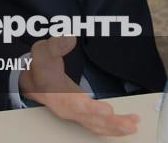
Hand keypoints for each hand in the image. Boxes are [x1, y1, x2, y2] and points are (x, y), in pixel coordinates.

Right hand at [19, 36, 138, 135]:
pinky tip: (126, 127)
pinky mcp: (82, 116)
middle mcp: (67, 109)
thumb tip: (69, 38)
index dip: (91, 109)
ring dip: (115, 128)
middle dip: (111, 123)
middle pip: (90, 119)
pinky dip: (112, 129)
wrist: (34, 81)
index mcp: (57, 95)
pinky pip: (97, 126)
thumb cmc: (40, 67)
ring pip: (95, 125)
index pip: (75, 104)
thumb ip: (55, 45)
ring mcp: (75, 114)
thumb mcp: (43, 51)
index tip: (107, 110)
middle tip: (130, 124)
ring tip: (133, 126)